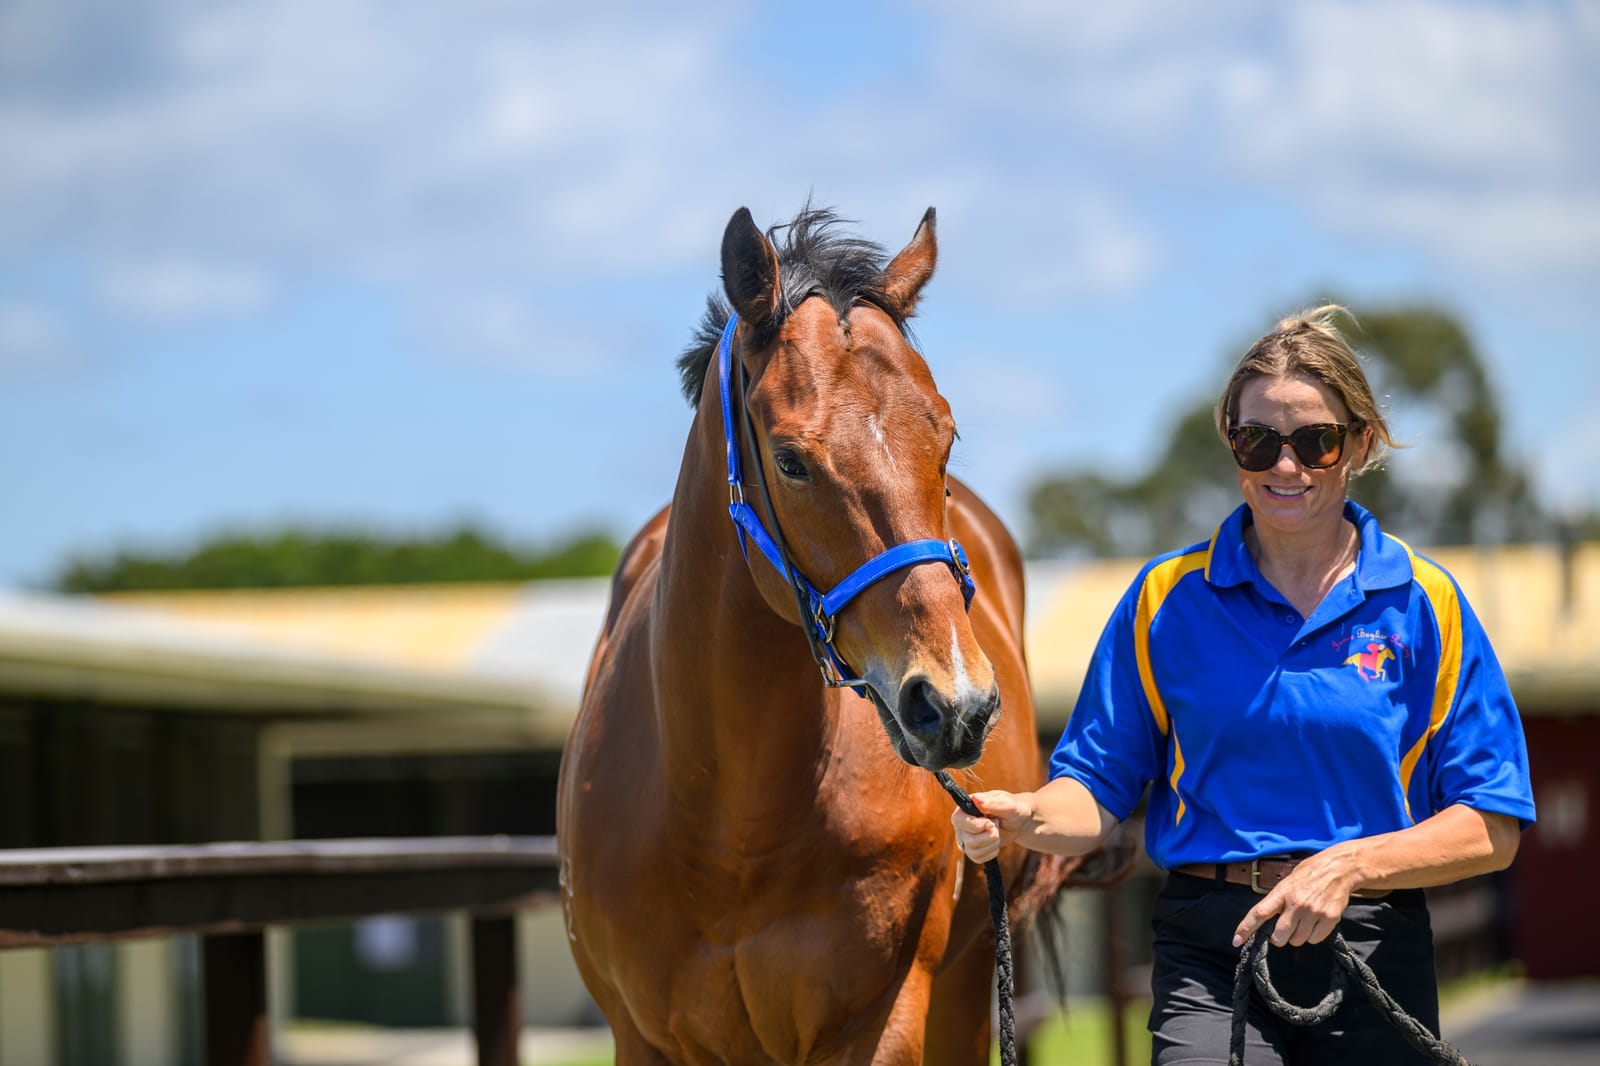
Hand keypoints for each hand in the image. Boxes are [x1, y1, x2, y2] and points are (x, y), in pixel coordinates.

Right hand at [950, 790, 1032, 863]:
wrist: (1018, 822)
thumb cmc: (1012, 808)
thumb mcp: (1007, 804)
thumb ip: (993, 802)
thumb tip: (976, 798)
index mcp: (965, 808)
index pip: (958, 820)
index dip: (975, 825)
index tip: (991, 823)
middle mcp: (961, 823)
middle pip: (967, 840)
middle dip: (988, 837)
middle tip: (997, 827)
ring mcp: (965, 837)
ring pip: (973, 851)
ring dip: (992, 844)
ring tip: (997, 833)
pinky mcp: (971, 850)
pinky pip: (977, 858)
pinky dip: (991, 852)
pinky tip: (995, 842)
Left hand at [1232, 850, 1359, 947]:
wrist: (1339, 868)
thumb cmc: (1310, 874)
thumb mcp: (1287, 882)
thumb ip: (1277, 900)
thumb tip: (1265, 920)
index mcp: (1282, 892)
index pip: (1259, 913)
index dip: (1245, 928)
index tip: (1236, 940)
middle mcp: (1296, 903)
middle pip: (1279, 936)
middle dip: (1278, 938)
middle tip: (1283, 930)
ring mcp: (1313, 912)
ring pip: (1297, 941)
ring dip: (1297, 936)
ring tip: (1303, 921)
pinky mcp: (1329, 919)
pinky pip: (1315, 940)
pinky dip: (1313, 936)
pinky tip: (1315, 922)